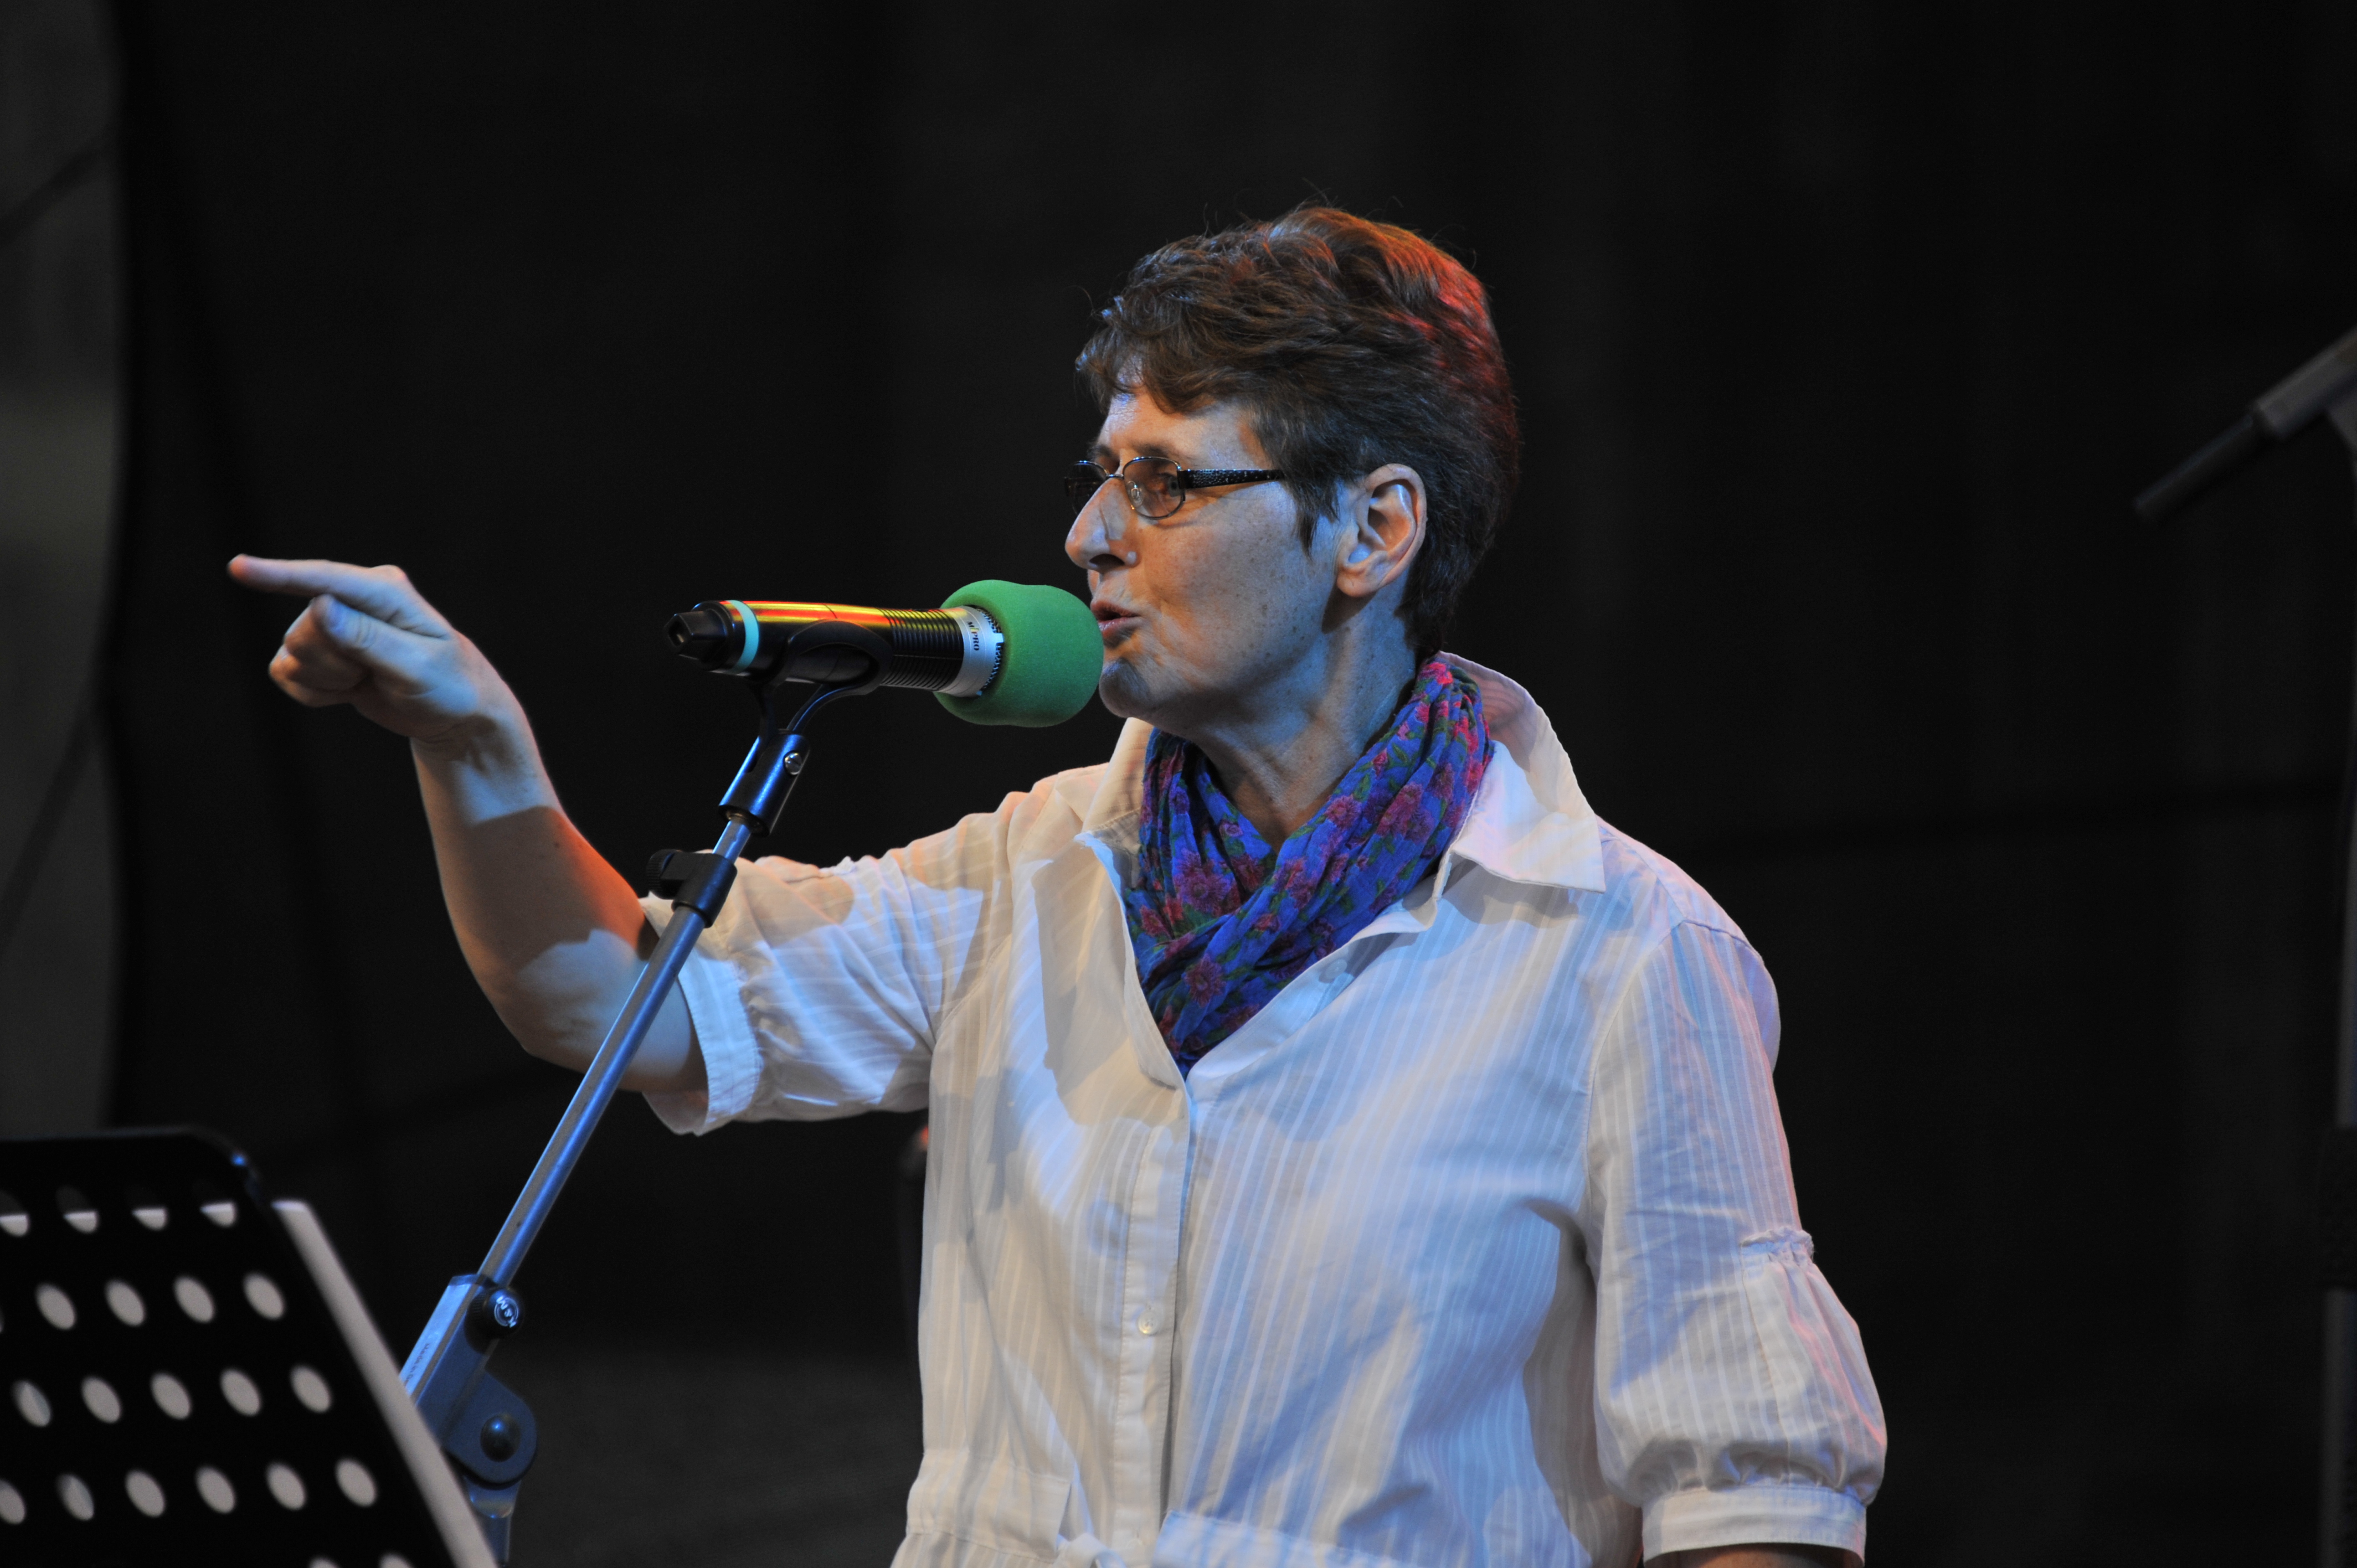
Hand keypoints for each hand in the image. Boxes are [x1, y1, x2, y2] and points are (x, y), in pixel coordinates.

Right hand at [228, 556, 517, 751]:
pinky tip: (348, 690)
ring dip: (329, 681)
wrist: (452, 712)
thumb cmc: (448, 685)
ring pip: (294, 655)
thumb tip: (320, 606)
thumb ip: (368, 638)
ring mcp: (329, 623)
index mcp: (385, 589)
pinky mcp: (315, 651)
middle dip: (335, 665)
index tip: (238, 568)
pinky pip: (285, 674)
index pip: (326, 581)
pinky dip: (315, 693)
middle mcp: (351, 598)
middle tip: (375, 674)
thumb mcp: (417, 667)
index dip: (280, 575)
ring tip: (368, 679)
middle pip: (305, 631)